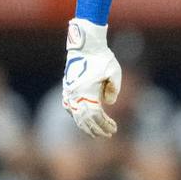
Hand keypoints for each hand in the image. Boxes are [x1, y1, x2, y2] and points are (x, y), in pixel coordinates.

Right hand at [62, 18, 121, 138]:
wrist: (85, 44)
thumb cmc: (102, 58)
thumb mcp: (114, 73)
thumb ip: (113, 90)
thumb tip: (109, 104)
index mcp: (86, 92)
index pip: (96, 116)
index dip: (104, 125)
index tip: (114, 129)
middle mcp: (75, 95)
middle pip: (85, 120)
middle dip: (96, 129)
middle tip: (107, 135)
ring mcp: (68, 92)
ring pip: (75, 115)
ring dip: (86, 125)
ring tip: (95, 132)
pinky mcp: (67, 88)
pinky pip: (69, 107)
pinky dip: (76, 116)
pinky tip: (82, 119)